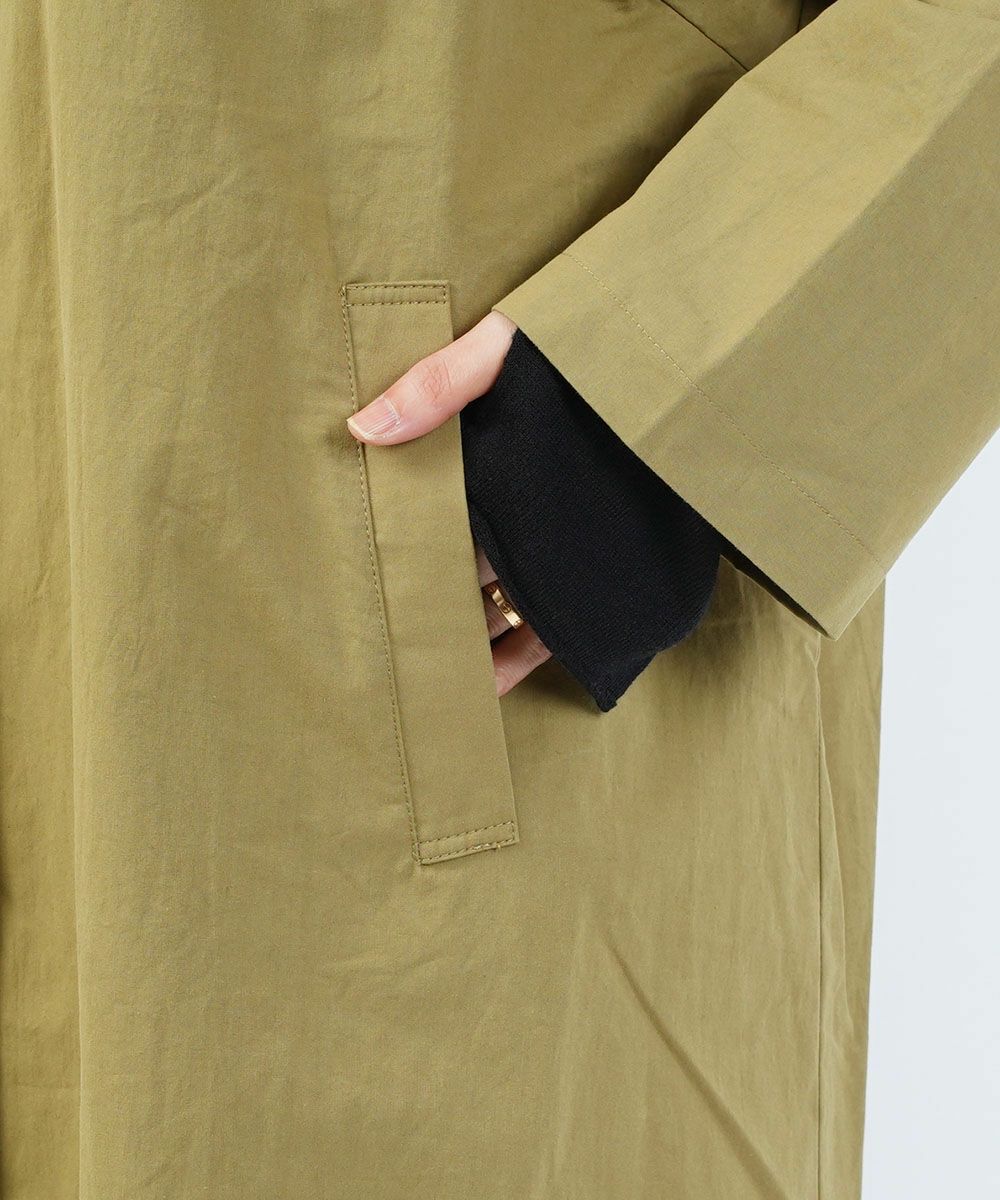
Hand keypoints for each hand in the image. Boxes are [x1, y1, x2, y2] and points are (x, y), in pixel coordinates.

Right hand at [345, 311, 552, 697]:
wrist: (688, 360)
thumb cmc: (589, 347)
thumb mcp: (507, 346)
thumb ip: (442, 383)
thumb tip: (362, 426)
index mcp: (483, 462)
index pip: (424, 511)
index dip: (392, 539)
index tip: (353, 573)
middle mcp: (510, 513)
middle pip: (452, 566)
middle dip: (418, 599)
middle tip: (371, 645)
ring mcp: (547, 552)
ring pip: (490, 605)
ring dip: (460, 638)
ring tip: (415, 679)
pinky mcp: (587, 584)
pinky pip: (545, 630)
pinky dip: (514, 659)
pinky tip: (482, 687)